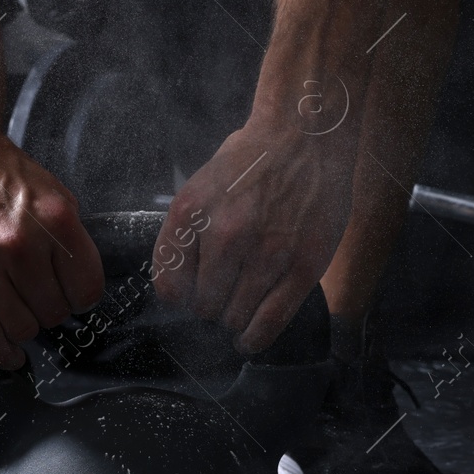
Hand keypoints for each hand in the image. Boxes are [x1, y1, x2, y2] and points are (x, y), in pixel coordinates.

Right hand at [0, 128, 103, 368]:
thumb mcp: (52, 193)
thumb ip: (69, 240)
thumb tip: (81, 289)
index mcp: (55, 222)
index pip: (88, 291)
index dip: (82, 298)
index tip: (73, 297)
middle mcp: (20, 246)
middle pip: (55, 314)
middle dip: (52, 311)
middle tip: (41, 299)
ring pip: (22, 328)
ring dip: (27, 326)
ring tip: (21, 312)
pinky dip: (1, 353)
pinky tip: (10, 354)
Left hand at [155, 123, 352, 353]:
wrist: (304, 134)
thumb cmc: (249, 161)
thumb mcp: (198, 188)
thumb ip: (185, 235)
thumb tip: (178, 288)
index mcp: (191, 214)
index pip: (169, 286)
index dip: (179, 297)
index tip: (190, 295)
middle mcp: (225, 235)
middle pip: (203, 307)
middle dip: (210, 306)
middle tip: (222, 297)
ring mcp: (267, 253)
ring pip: (236, 317)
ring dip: (234, 320)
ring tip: (239, 312)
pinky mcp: (304, 265)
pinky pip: (271, 320)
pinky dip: (256, 337)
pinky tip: (249, 340)